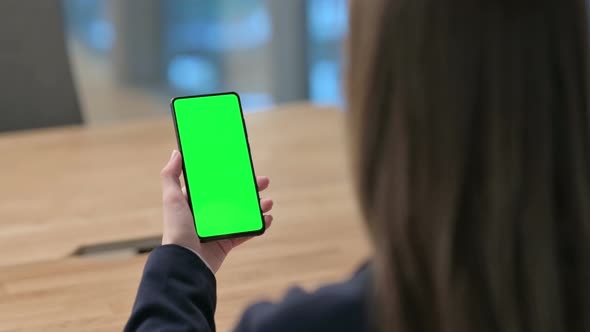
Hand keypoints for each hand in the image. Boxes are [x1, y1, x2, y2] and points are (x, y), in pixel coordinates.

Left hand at [160, 150, 273, 272]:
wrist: (185, 262)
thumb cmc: (176, 230)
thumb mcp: (172, 199)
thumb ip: (170, 176)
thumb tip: (176, 153)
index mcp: (195, 203)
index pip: (216, 185)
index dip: (230, 176)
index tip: (243, 168)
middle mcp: (207, 215)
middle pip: (234, 197)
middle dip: (250, 189)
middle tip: (263, 181)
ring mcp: (218, 229)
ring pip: (243, 213)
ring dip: (258, 206)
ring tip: (268, 202)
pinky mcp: (226, 243)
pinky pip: (246, 232)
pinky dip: (259, 225)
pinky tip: (267, 219)